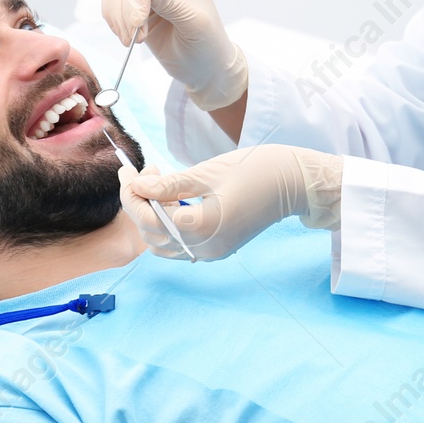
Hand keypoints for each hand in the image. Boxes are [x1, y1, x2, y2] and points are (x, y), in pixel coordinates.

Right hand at [101, 0, 247, 111]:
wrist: (201, 65)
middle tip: (136, 39)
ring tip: (134, 40)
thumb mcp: (194, 24)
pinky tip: (128, 37)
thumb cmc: (206, 43)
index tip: (138, 22)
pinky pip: (111, 4)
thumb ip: (172, 4)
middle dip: (128, 13)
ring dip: (120, 19)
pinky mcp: (134, 6)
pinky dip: (114, 22)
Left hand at [121, 145, 342, 260]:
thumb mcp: (207, 172)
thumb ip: (169, 183)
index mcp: (201, 228)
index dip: (132, 194)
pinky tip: (174, 197)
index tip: (127, 170)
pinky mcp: (218, 248)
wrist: (296, 183)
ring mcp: (211, 252)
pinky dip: (169, 223)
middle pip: (151, 233)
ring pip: (163, 243)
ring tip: (158, 182)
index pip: (148, 217)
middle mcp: (203, 248)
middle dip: (138, 202)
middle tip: (140, 171)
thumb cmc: (257, 171)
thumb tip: (136, 185)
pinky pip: (180, 243)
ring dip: (152, 215)